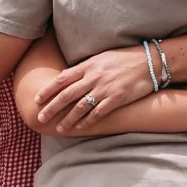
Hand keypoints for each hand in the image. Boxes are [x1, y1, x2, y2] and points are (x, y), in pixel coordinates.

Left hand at [35, 45, 158, 129]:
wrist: (149, 61)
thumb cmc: (125, 58)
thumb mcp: (101, 58)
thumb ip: (84, 68)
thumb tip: (67, 76)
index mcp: (88, 66)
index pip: (62, 79)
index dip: (48, 90)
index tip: (37, 98)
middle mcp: (94, 77)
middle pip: (67, 95)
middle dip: (51, 107)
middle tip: (40, 117)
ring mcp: (105, 88)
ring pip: (80, 107)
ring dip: (68, 119)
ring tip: (59, 128)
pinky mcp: (117, 98)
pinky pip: (98, 112)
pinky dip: (87, 121)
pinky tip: (79, 127)